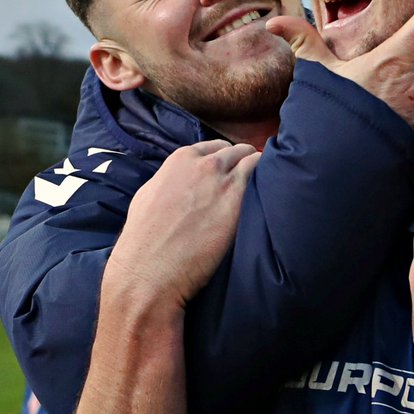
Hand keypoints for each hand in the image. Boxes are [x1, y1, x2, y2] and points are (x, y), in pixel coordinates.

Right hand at [107, 140, 259, 307]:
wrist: (152, 268)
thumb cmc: (144, 238)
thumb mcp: (149, 195)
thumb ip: (171, 180)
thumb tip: (183, 181)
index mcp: (180, 160)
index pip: (213, 146)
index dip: (224, 156)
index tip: (231, 166)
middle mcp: (204, 165)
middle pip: (236, 151)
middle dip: (244, 159)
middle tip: (250, 174)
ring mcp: (223, 182)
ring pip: (253, 160)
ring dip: (258, 167)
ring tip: (265, 179)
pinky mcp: (238, 203)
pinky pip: (260, 180)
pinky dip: (267, 181)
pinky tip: (269, 191)